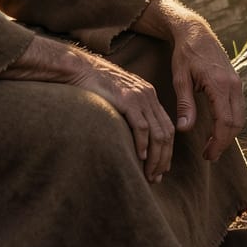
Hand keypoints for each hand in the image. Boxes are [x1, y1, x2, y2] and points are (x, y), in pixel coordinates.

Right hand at [67, 53, 175, 182]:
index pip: (167, 127)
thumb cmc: (94, 86)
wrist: (80, 68)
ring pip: (158, 133)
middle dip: (163, 159)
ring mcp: (139, 97)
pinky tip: (140, 157)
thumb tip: (133, 138)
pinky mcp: (127, 100)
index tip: (161, 169)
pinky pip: (142, 127)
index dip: (167, 151)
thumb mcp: (119, 97)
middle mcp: (148, 95)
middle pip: (166, 133)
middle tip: (156, 177)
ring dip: (155, 157)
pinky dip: (143, 145)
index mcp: (148, 95)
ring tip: (149, 173)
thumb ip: (130, 112)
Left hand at [134, 0, 245, 161]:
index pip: (225, 122)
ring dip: (228, 134)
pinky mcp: (236, 81)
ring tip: (211, 145)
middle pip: (236, 123)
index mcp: (219, 84)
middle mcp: (233, 84)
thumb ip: (185, 104)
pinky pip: (238, 108)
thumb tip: (184, 129)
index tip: (207, 155)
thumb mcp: (180, 78)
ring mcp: (237, 82)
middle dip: (224, 143)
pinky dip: (231, 122)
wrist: (195, 31)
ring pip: (240, 117)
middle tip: (209, 155)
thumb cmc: (185, 53)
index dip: (218, 143)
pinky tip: (217, 128)